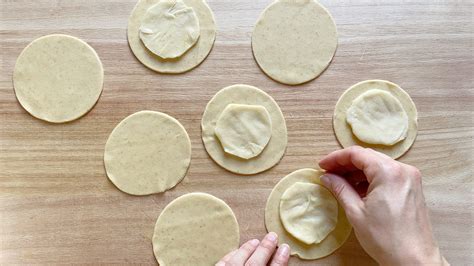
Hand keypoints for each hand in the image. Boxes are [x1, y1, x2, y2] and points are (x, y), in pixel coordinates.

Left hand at [216, 232, 289, 265]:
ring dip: (247, 250)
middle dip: (265, 249)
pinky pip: (222, 264)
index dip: (280, 259)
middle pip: (255, 264)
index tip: (285, 248)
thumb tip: (276, 258)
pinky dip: (230, 256)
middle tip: (273, 236)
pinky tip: (236, 251)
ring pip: (237, 262)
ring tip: (256, 241)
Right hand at [319, 146, 448, 265]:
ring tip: (340, 183)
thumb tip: (327, 177)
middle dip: (345, 164)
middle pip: (367, 157)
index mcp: (388, 172)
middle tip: (328, 174)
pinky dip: (370, 179)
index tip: (322, 166)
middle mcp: (402, 170)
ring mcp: (410, 178)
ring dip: (357, 172)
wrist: (413, 259)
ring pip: (377, 165)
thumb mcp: (356, 212)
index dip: (336, 158)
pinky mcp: (412, 188)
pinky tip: (357, 189)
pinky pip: (387, 175)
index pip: (357, 154)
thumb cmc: (387, 239)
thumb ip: (340, 189)